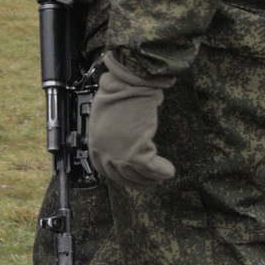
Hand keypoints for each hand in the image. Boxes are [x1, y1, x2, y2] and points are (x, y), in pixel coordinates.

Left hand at [88, 51, 175, 189]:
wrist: (126, 84)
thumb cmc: (117, 92)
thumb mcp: (105, 118)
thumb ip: (109, 135)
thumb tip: (120, 143)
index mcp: (95, 145)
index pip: (106, 172)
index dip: (122, 177)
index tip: (132, 177)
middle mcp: (105, 153)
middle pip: (123, 177)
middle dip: (138, 181)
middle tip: (151, 180)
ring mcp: (119, 155)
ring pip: (138, 175)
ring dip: (152, 178)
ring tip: (162, 174)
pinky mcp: (136, 153)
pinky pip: (152, 169)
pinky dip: (162, 171)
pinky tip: (169, 170)